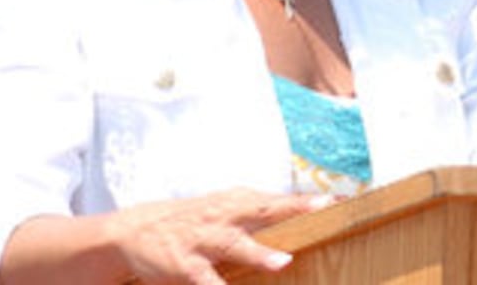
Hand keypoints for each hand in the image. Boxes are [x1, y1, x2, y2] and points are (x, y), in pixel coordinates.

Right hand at [103, 187, 327, 283]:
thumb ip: (260, 212)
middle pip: (264, 209)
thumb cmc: (193, 221)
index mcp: (236, 202)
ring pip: (235, 245)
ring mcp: (204, 240)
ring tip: (283, 261)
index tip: (341, 201)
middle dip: (293, 208)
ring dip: (258, 253)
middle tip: (323, 208)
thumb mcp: (225, 209)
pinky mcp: (184, 265)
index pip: (279, 199)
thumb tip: (303, 212)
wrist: (135, 230)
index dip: (309, 200)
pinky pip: (204, 280)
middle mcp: (224, 216)